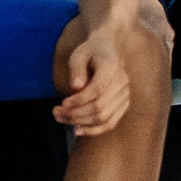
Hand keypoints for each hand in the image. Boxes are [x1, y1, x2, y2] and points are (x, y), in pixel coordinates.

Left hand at [53, 18, 139, 136]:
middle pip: (99, 107)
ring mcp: (125, 94)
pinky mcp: (123, 104)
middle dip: (75, 114)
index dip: (78, 100)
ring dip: (80, 123)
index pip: (97, 89)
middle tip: (56, 112)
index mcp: (112, 67)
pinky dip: (94, 130)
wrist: (108, 50)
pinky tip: (77, 129)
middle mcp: (122, 82)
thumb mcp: (78, 54)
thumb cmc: (90, 52)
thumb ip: (76, 69)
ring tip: (61, 118)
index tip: (61, 104)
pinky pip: (111, 122)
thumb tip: (75, 87)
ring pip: (104, 117)